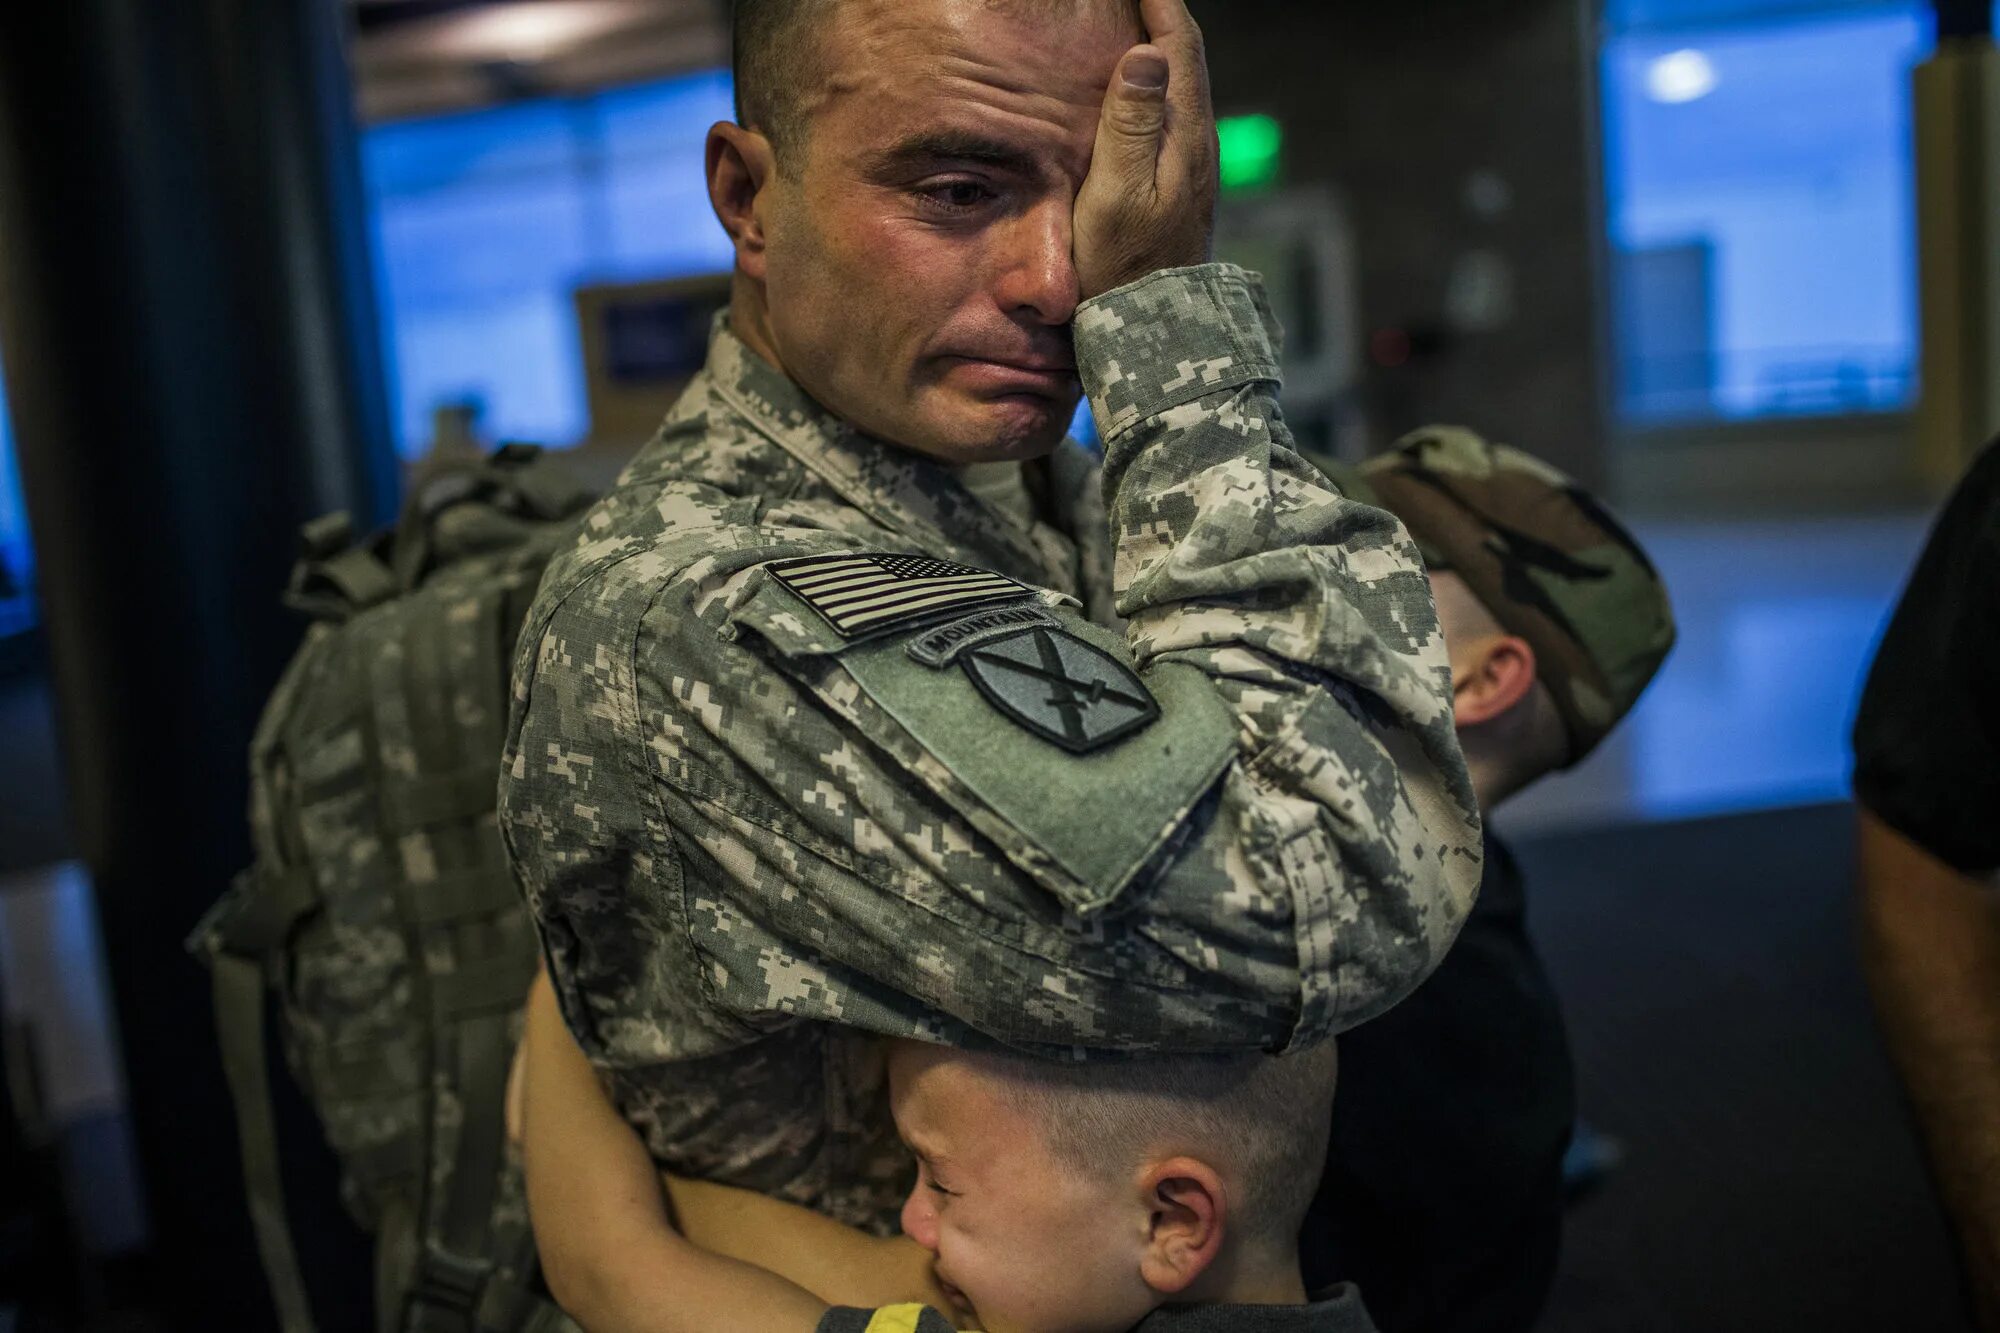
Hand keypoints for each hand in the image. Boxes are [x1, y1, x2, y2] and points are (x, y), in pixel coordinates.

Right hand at [1073, 0, 1217, 299]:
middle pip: (1185, 56)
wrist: (1156, 330)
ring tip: (1131, 18)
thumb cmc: (1123, 268)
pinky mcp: (1181, 183)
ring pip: (1180, 83)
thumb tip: (1147, 54)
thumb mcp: (1117, 196)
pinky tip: (1133, 83)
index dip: (1157, 0)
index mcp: (1185, 136)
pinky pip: (1171, 111)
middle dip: (1160, 12)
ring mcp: (1193, 164)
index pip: (1178, 45)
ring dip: (1159, 44)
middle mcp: (1198, 143)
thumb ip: (1131, 124)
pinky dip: (1154, 81)